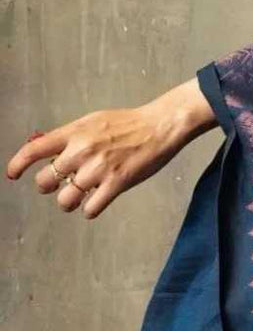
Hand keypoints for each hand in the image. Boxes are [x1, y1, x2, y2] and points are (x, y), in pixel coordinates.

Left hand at [5, 81, 214, 218]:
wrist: (160, 125)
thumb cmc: (129, 123)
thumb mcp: (94, 121)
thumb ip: (70, 136)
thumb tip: (44, 147)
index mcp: (75, 133)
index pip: (34, 150)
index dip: (18, 165)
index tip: (13, 175)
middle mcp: (82, 151)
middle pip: (45, 182)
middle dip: (50, 187)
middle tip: (62, 185)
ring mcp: (99, 168)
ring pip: (65, 200)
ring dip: (69, 203)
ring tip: (80, 197)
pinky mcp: (116, 183)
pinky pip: (91, 209)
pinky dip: (91, 209)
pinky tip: (98, 201)